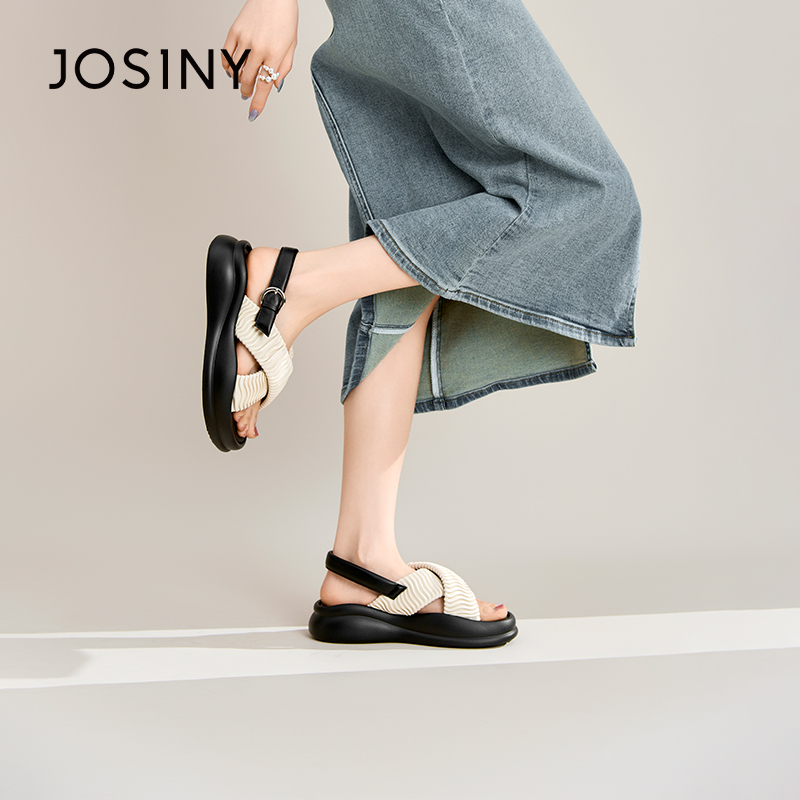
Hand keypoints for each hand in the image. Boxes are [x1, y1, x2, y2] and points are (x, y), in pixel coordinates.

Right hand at [222, 0, 298, 120]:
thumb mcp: (292, 46)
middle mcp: (259, 48)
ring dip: (238, 80)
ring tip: (242, 80)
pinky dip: (227, 66)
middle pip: (248, 80)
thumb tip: (275, 87)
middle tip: (247, 95)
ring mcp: (245, 39)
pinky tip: (232, 69)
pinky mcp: (234, 30)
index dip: (258, 103)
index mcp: (275, 54)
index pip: (264, 86)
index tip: (253, 115)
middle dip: (247, 92)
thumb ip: (284, 68)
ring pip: (236, 69)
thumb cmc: (285, 18)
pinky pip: (226, 55)